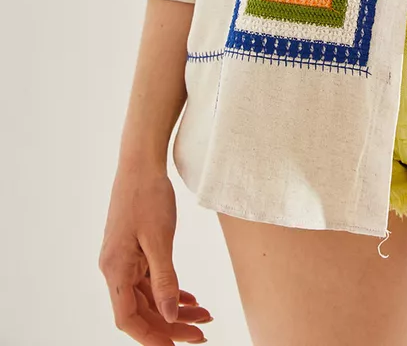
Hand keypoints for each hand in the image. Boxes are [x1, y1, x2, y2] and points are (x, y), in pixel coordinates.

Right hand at [98, 164, 212, 342]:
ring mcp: (125, 261)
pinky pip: (151, 281)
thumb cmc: (147, 195)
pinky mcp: (135, 252)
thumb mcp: (160, 239)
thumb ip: (165, 279)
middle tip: (201, 334)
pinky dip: (170, 292)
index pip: (128, 318)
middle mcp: (116, 269)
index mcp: (115, 269)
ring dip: (175, 309)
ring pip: (149, 297)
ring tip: (205, 316)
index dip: (151, 337)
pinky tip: (190, 299)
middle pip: (141, 311)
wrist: (141, 163)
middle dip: (171, 326)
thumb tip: (170, 316)